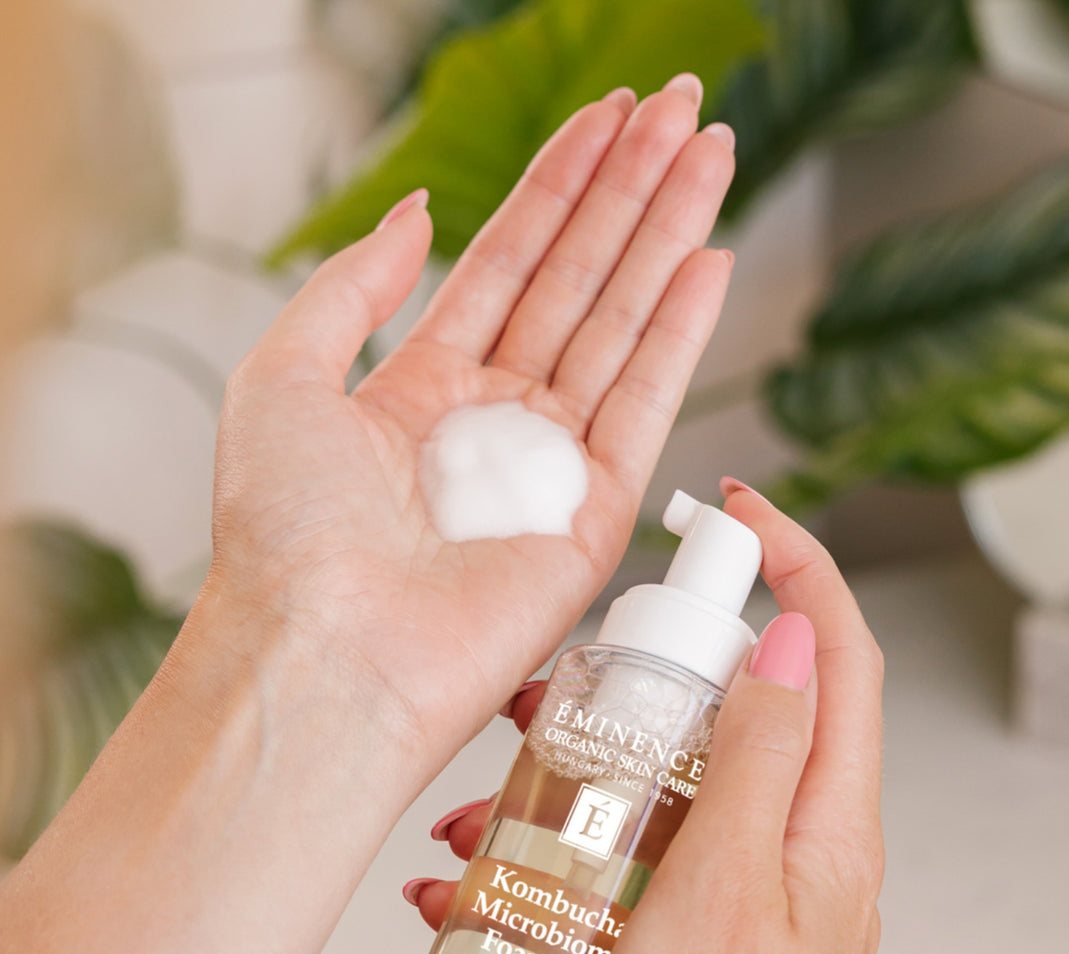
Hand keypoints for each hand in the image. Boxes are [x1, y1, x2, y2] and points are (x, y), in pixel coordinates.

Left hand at [208, 77, 735, 780]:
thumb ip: (351, 286)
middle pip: (581, 283)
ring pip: (623, 327)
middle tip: (685, 107)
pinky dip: (681, 335)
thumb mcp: (282, 377)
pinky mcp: (593, 521)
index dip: (560, 187)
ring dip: (669, 237)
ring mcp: (550, 473)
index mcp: (422, 392)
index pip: (509, 265)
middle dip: (632, 191)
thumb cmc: (282, 540)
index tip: (608, 116)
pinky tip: (709, 260)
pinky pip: (646, 408)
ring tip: (712, 151)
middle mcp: (494, 428)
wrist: (319, 656)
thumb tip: (417, 215)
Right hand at [408, 484, 883, 953]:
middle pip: (732, 717)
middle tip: (544, 696)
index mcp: (827, 829)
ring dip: (568, 789)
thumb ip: (763, 758)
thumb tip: (793, 636)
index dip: (795, 567)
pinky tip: (471, 897)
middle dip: (633, 688)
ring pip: (660, 796)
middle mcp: (795, 859)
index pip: (837, 657)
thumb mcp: (726, 890)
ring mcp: (738, 909)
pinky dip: (555, 866)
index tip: (729, 512)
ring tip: (472, 822)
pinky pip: (623, 875)